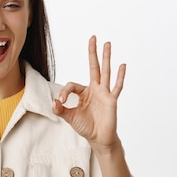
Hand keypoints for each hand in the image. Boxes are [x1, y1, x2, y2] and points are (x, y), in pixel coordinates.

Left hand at [52, 35, 125, 152]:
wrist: (99, 138)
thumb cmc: (86, 127)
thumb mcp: (70, 118)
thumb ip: (61, 110)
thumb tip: (54, 101)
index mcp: (84, 93)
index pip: (73, 85)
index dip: (65, 92)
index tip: (62, 102)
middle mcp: (95, 90)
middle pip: (94, 67)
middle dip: (93, 53)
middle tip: (93, 37)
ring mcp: (105, 94)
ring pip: (105, 72)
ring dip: (106, 58)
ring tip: (107, 44)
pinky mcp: (112, 101)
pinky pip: (117, 87)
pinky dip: (120, 77)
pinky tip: (122, 65)